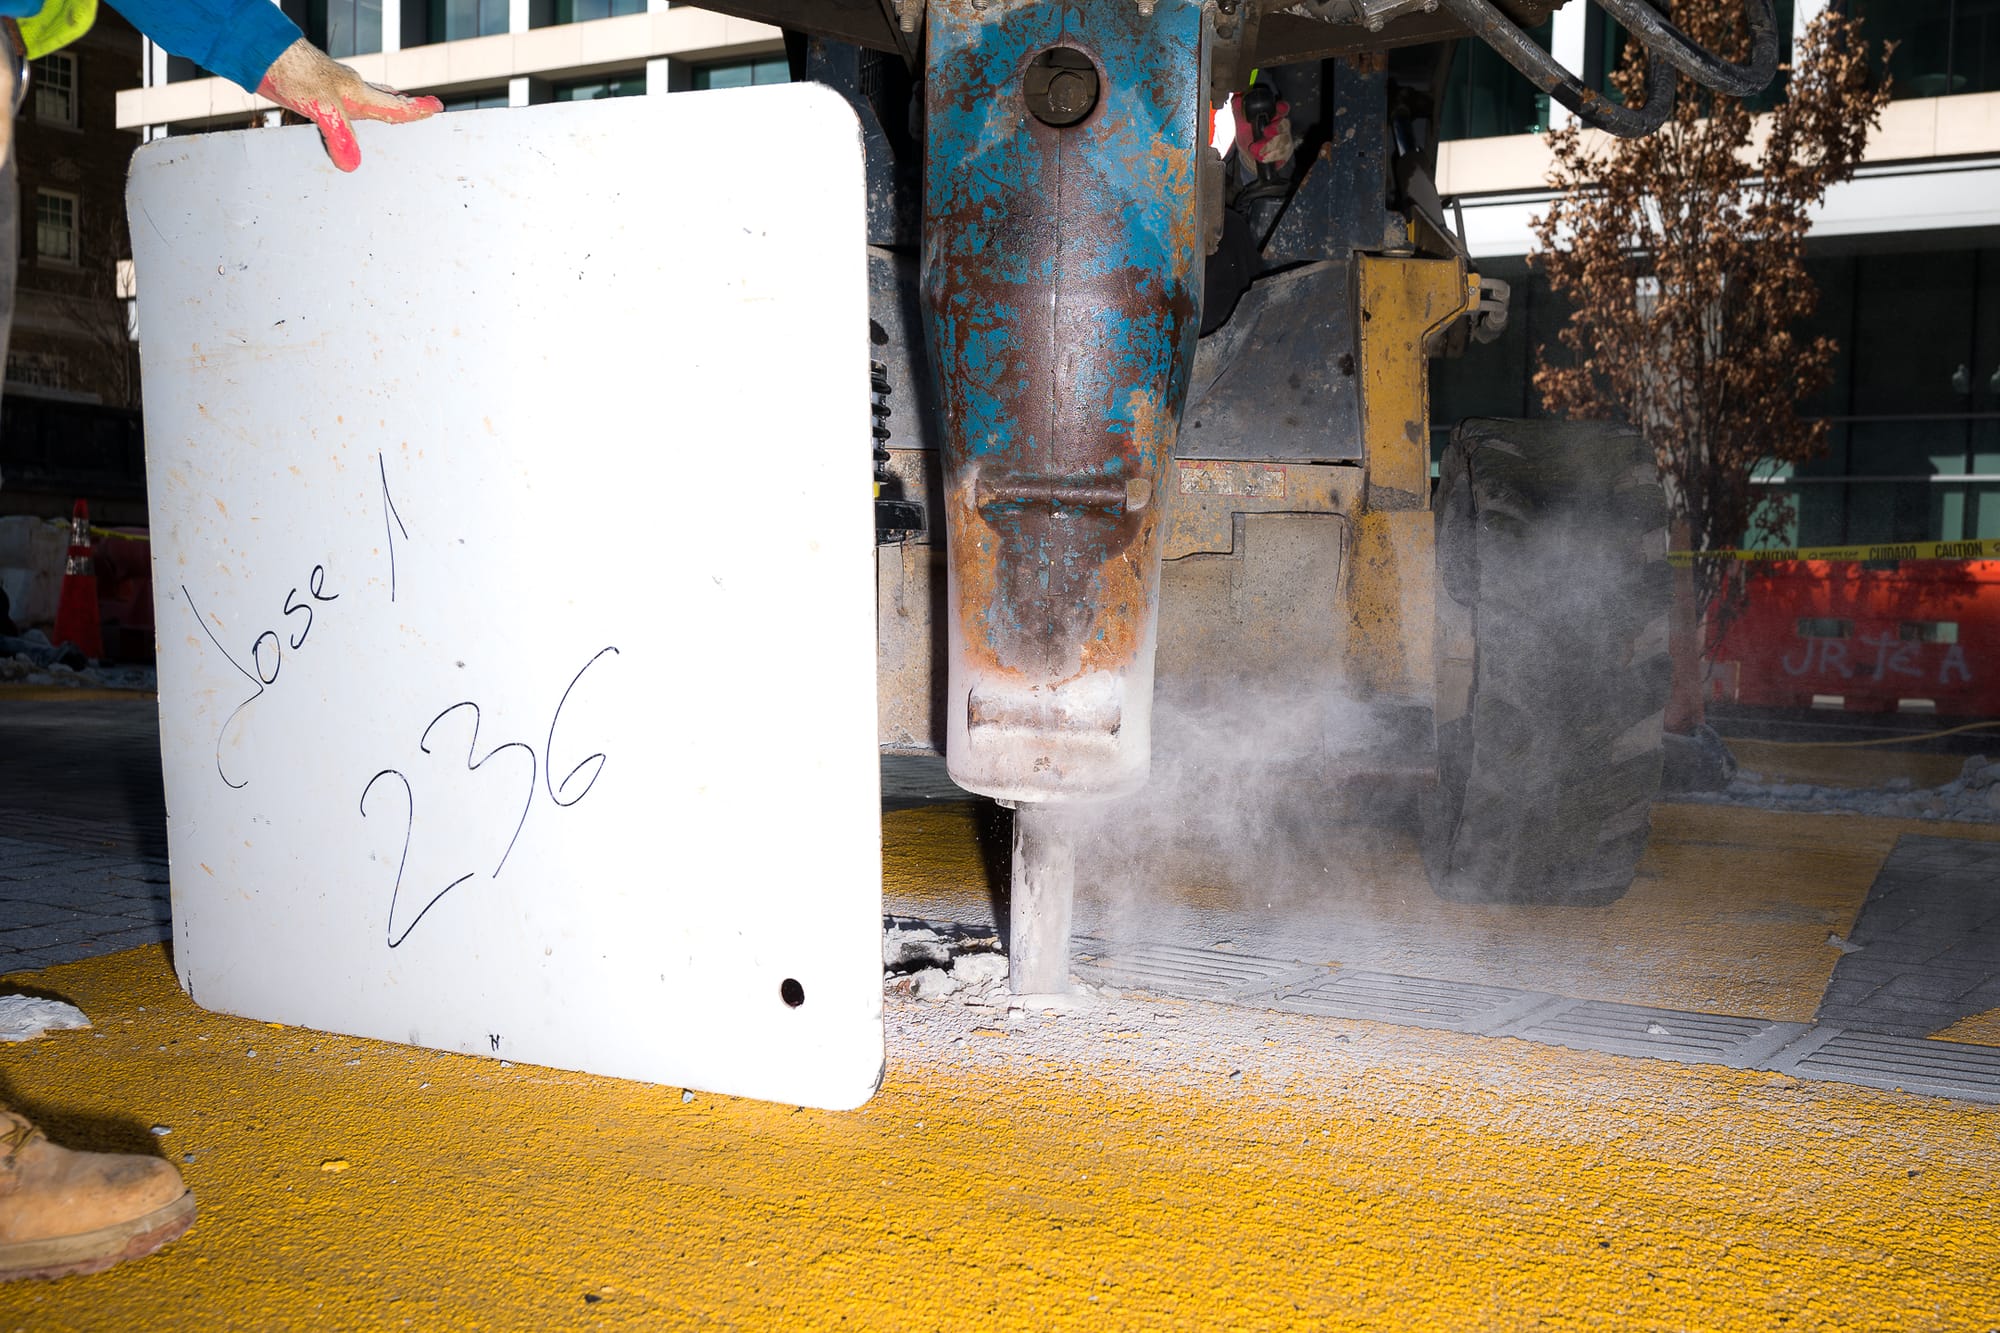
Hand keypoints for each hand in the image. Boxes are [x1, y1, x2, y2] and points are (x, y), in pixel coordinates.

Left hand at [257, 39, 441, 172]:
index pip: (395, 105)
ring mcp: (331, 91)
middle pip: (384, 99)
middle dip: (403, 105)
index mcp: (358, 93)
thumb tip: (352, 164)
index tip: (436, 107)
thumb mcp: (322, 108)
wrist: (262, 52)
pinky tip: (340, 119)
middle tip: (420, 108)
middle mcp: (349, 90)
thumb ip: (341, 136)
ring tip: (389, 115)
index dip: (416, 109)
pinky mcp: (313, 93)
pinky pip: (340, 108)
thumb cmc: (294, 71)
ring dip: (378, 108)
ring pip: (363, 102)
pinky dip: (348, 115)